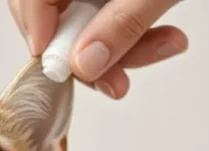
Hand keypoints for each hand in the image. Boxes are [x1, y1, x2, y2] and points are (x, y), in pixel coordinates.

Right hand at [8, 0, 187, 98]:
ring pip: (80, 17)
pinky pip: (103, 10)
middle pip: (50, 11)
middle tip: (118, 81)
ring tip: (168, 46)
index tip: (63, 68)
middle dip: (86, 51)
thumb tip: (85, 65)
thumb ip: (123, 23)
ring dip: (120, 45)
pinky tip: (167, 35)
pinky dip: (131, 29)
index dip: (41, 32)